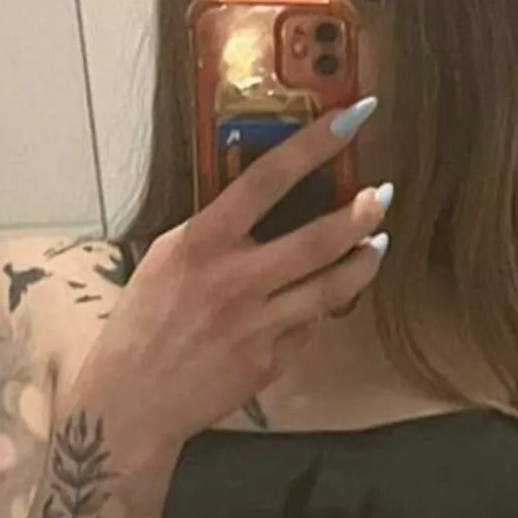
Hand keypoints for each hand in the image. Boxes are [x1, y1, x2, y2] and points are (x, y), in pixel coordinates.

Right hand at [71, 100, 389, 453]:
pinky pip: (309, 327)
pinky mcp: (270, 362)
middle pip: (316, 240)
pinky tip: (328, 295)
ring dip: (362, 262)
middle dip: (360, 214)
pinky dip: (322, 308)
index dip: (315, 144)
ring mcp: (257, 324)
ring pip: (329, 288)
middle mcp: (234, 280)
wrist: (134, 401)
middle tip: (383, 195)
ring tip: (378, 243)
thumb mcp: (169, 258)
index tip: (352, 116)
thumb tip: (263, 207)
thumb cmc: (144, 324)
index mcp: (202, 241)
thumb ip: (216, 233)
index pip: (267, 179)